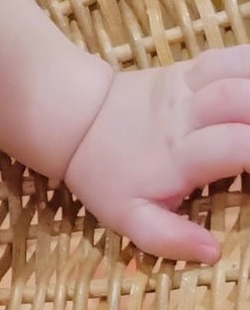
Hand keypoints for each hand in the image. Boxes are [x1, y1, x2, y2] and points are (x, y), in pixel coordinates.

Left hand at [61, 49, 249, 261]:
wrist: (76, 121)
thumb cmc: (106, 175)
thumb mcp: (126, 217)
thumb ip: (165, 238)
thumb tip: (213, 252)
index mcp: (177, 155)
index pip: (234, 147)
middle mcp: (185, 115)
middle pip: (240, 99)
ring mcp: (187, 87)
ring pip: (236, 70)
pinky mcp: (188, 69)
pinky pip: (229, 57)